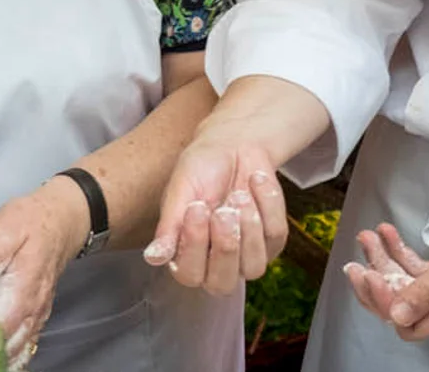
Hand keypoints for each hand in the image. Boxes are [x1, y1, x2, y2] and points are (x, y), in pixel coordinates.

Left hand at [0, 180, 89, 368]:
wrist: (64, 220)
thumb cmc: (34, 221)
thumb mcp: (7, 226)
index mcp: (23, 286)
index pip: (2, 325)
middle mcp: (33, 306)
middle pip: (12, 345)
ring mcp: (38, 312)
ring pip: (22, 348)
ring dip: (2, 359)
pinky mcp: (38, 313)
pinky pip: (28, 343)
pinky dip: (14, 356)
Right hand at [143, 120, 286, 295]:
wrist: (234, 145)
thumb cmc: (201, 169)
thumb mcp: (180, 191)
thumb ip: (169, 227)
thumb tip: (153, 258)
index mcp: (185, 254)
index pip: (189, 274)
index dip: (195, 245)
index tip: (197, 207)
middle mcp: (215, 263)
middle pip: (223, 283)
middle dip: (225, 246)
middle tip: (223, 210)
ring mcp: (246, 257)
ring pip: (254, 267)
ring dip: (249, 227)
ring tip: (239, 193)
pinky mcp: (272, 242)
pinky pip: (275, 235)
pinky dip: (267, 204)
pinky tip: (254, 182)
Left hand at [341, 169, 428, 339]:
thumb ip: (427, 290)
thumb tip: (397, 316)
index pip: (411, 324)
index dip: (386, 303)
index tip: (367, 274)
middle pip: (406, 305)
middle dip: (379, 280)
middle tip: (358, 257)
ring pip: (410, 283)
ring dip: (386, 260)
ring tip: (369, 236)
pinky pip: (421, 268)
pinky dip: (402, 252)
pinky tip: (387, 233)